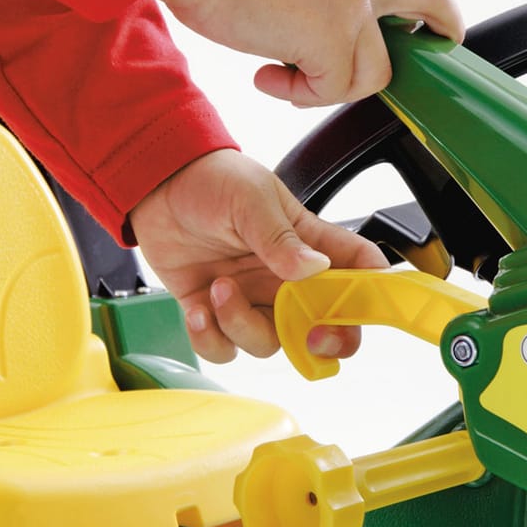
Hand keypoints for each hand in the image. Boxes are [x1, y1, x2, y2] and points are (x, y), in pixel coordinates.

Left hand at [129, 149, 387, 362]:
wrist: (156, 183)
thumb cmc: (214, 179)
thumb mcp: (251, 199)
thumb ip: (281, 238)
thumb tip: (314, 269)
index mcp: (310, 245)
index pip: (359, 272)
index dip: (371, 298)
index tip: (357, 312)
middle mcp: (286, 278)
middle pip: (323, 326)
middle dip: (320, 341)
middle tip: (307, 336)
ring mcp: (252, 297)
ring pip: (269, 342)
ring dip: (242, 325)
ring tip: (219, 288)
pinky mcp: (214, 310)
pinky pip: (223, 348)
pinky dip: (209, 337)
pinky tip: (197, 307)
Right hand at [151, 0, 464, 105]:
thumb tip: (323, 32)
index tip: (421, 18)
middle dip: (444, 25)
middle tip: (443, 46)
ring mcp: (354, 3)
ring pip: (376, 72)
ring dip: (331, 87)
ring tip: (283, 76)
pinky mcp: (335, 36)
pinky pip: (332, 90)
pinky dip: (298, 94)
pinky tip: (265, 76)